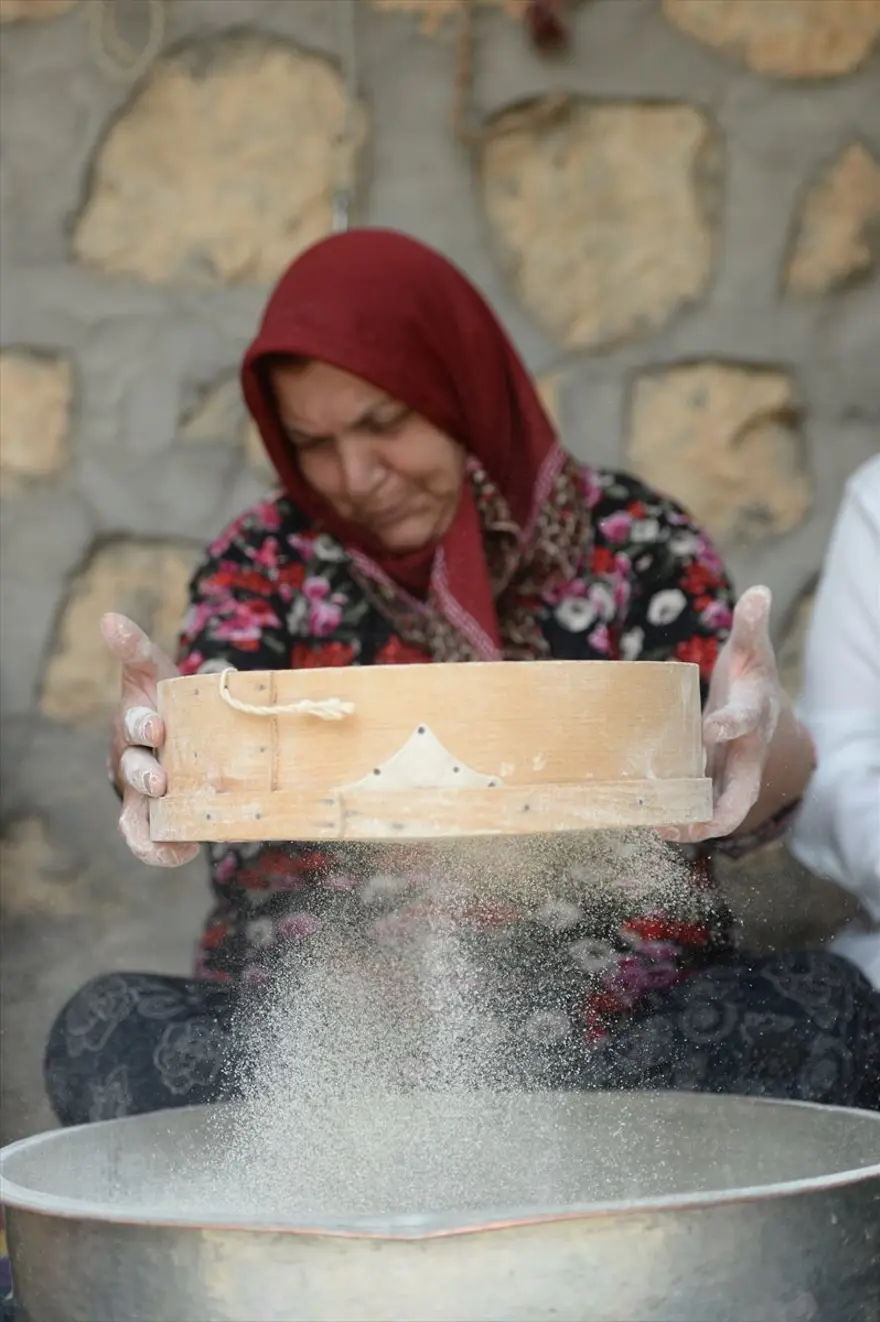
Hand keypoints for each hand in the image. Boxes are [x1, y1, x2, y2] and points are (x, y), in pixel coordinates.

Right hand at [102, 611, 199, 868]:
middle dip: (146, 775)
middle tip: (163, 781)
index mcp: (135, 721)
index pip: (134, 721)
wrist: (179, 728)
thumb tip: (107, 618)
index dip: (143, 723)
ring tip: (175, 841)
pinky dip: (160, 852)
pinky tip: (184, 855)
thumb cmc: (166, 697)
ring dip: (152, 827)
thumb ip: (135, 647)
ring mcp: (141, 790)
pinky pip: (147, 839)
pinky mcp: (153, 816)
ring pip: (136, 813)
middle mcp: (132, 758)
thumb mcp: (154, 669)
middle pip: (134, 770)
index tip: (157, 724)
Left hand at [661, 585, 782, 843]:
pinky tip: (655, 823)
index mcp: (754, 713)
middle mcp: (747, 749)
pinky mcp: (715, 774)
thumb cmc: (753, 671)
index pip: (744, 720)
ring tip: (663, 831)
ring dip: (695, 822)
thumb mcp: (752, 646)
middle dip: (720, 811)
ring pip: (721, 805)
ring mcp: (732, 767)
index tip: (711, 727)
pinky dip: (683, 813)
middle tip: (692, 825)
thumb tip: (758, 592)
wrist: (762, 697)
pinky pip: (703, 801)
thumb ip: (751, 623)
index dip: (729, 724)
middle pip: (743, 790)